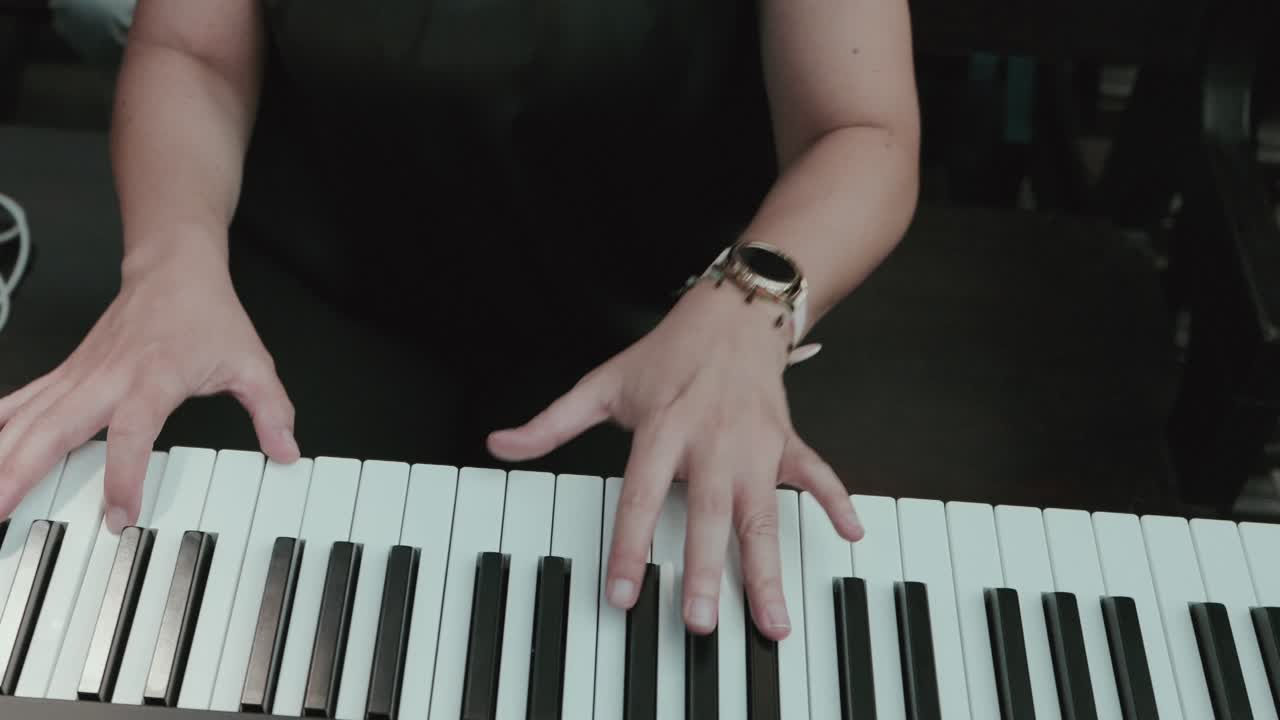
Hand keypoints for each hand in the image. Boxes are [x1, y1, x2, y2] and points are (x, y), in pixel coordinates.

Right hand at [0, 241, 297, 530]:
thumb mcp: (252, 362)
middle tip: (0, 509)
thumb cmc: (206, 314)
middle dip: (22, 470)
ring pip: (26, 417)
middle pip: (55, 427)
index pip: (132, 433)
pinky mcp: (66, 375)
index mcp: (152, 377)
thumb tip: (288, 450)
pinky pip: (20, 402)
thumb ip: (272, 410)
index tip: (120, 515)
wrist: (173, 267)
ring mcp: (79, 375)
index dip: (124, 475)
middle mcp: (106, 377)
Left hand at [488, 281, 861, 639]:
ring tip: (772, 621)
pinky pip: (815, 474)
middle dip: (704, 570)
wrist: (731, 312)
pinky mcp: (785, 440)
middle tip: (699, 623)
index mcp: (663, 430)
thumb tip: (498, 444)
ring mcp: (754, 445)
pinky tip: (852, 533)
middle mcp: (711, 442)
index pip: (640, 496)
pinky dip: (836, 500)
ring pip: (763, 513)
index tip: (623, 594)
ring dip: (767, 567)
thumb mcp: (602, 385)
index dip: (629, 546)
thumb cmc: (667, 356)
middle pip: (707, 514)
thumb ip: (551, 424)